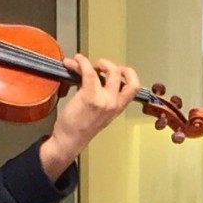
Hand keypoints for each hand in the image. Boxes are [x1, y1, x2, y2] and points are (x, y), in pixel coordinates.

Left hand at [39, 53, 141, 177]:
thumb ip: (103, 97)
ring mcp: (103, 100)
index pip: (133, 87)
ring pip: (107, 70)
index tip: (119, 69)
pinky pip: (89, 72)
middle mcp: (113, 103)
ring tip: (82, 64)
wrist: (69, 141)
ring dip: (95, 63)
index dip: (129, 73)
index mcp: (117, 107)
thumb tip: (96, 77)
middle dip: (109, 64)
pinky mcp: (90, 96)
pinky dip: (81, 62)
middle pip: (121, 73)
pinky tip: (76, 61)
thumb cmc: (79, 129)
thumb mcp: (100, 114)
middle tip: (97, 67)